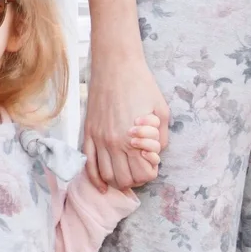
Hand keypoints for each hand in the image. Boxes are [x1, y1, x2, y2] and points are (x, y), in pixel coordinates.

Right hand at [83, 36, 169, 192]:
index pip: (143, 174)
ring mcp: (98, 139)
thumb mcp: (162, 111)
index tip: (152, 163)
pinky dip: (95, 179)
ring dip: (117, 180)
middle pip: (124, 180)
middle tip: (140, 167)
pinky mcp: (88, 134)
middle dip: (136, 178)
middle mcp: (114, 143)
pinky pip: (88, 165)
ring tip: (125, 171)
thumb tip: (156, 154)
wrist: (115, 65)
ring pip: (106, 176)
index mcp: (134, 139)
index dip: (151, 172)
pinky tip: (102, 186)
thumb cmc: (141, 85)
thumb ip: (161, 137)